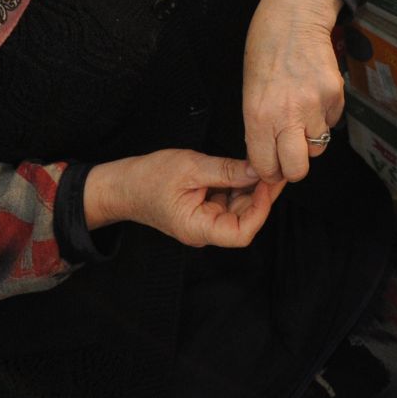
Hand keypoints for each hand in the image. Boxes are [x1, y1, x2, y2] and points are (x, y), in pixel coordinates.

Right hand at [84, 149, 283, 247]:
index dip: (261, 209)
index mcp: (198, 228)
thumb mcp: (190, 168)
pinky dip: (239, 184)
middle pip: (245, 220)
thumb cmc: (148, 178)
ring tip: (258, 164)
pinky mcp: (205, 208)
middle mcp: (205, 230)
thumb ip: (226, 171)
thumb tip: (258, 171)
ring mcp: (206, 220)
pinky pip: (229, 200)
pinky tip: (243, 167)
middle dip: (261, 195)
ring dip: (251, 188)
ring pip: (240, 208)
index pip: (242, 234)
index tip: (266, 183)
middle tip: (273, 168)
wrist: (123, 184)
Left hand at [242, 0, 346, 184]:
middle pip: (297, 169)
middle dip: (293, 166)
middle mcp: (288, 115)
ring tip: (302, 115)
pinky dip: (324, 118)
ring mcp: (316, 106)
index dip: (269, 170)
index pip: (266, 167)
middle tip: (290, 152)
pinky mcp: (336, 96)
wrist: (295, 17)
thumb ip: (258, 127)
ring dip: (310, 139)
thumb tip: (268, 155)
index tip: (271, 165)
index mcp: (258, 116)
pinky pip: (331, 123)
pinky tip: (313, 96)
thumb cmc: (265, 50)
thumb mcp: (249, 92)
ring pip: (318, 148)